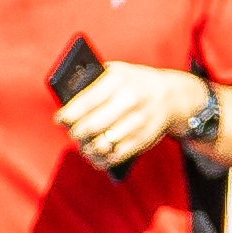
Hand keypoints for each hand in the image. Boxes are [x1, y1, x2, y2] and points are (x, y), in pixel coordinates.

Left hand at [55, 61, 204, 169]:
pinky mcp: (144, 139)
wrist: (172, 95)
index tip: (60, 119)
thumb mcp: (116, 72)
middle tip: (73, 133)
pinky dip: (101, 160)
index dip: (68, 115)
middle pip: (90, 126)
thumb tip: (66, 104)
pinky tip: (95, 156)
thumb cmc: (133, 83)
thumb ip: (93, 83)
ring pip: (101, 144)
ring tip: (83, 146)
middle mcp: (130, 100)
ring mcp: (139, 121)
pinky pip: (115, 156)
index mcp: (118, 80)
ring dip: (87, 149)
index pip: (85, 102)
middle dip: (76, 133)